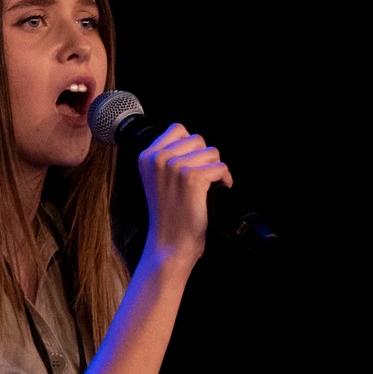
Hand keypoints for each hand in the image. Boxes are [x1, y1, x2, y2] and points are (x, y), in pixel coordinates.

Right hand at [137, 122, 233, 269]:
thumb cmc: (167, 216)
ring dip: (215, 168)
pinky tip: (219, 189)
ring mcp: (174, 166)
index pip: (178, 129)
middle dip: (204, 157)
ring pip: (211, 152)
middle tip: (203, 177)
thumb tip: (192, 142)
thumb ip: (166, 159)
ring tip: (210, 184)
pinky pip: (220, 167)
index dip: (191, 145)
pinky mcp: (192, 177)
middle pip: (197, 139)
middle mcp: (158, 158)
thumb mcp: (157, 181)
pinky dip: (225, 178)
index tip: (194, 162)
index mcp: (146, 156)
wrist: (169, 244)